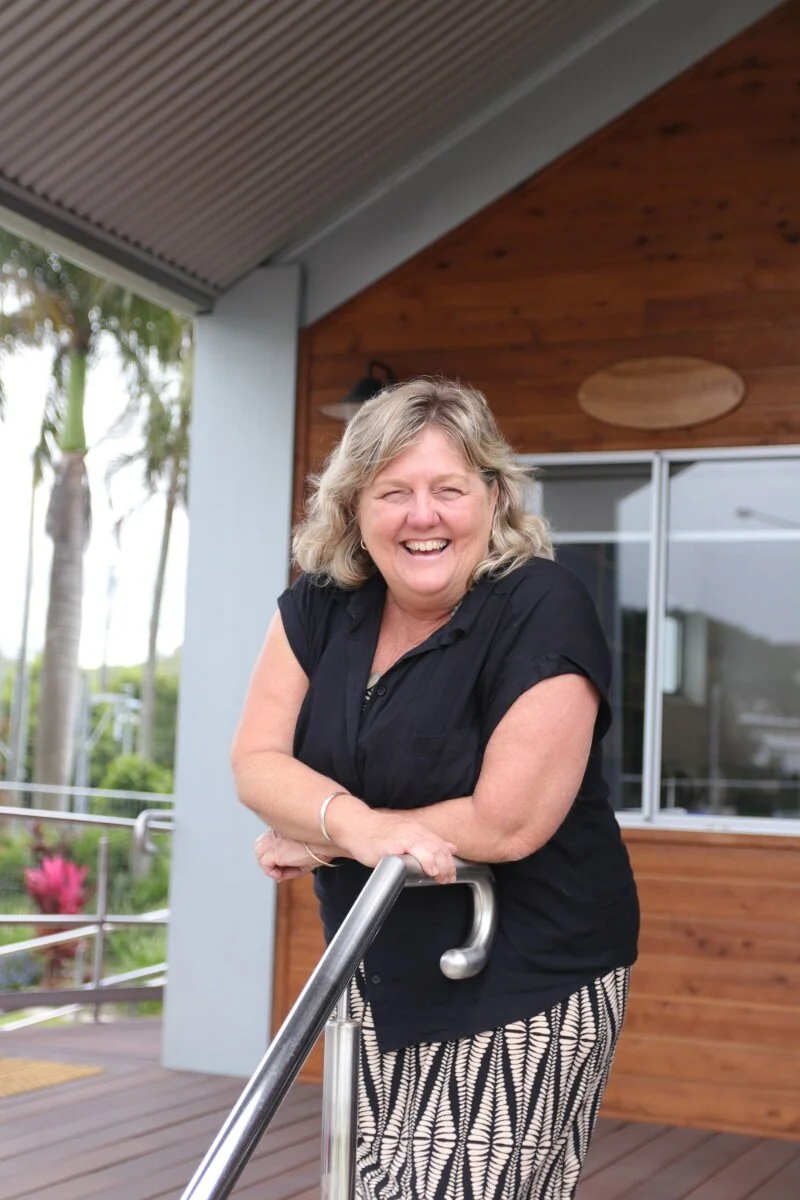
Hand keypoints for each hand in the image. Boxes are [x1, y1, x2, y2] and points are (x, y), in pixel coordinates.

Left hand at [254, 830, 329, 881]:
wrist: (331, 839)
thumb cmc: (326, 844)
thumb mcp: (308, 852)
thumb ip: (294, 863)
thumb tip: (280, 878)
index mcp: (285, 827)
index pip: (270, 839)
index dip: (275, 855)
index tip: (288, 863)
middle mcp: (277, 831)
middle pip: (260, 844)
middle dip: (268, 858)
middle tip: (282, 868)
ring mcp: (275, 841)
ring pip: (259, 853)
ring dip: (269, 865)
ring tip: (283, 871)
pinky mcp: (276, 851)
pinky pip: (265, 866)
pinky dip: (273, 873)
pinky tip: (284, 875)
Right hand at [333, 809, 456, 882]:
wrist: (355, 825)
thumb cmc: (378, 832)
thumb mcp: (406, 833)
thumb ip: (428, 840)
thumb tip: (451, 847)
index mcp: (418, 830)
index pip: (441, 846)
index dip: (449, 862)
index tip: (450, 875)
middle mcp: (414, 831)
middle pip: (438, 849)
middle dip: (447, 866)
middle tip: (447, 880)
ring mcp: (404, 836)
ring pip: (429, 849)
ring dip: (439, 865)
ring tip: (440, 876)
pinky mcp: (392, 844)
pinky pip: (412, 850)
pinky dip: (424, 859)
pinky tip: (428, 869)